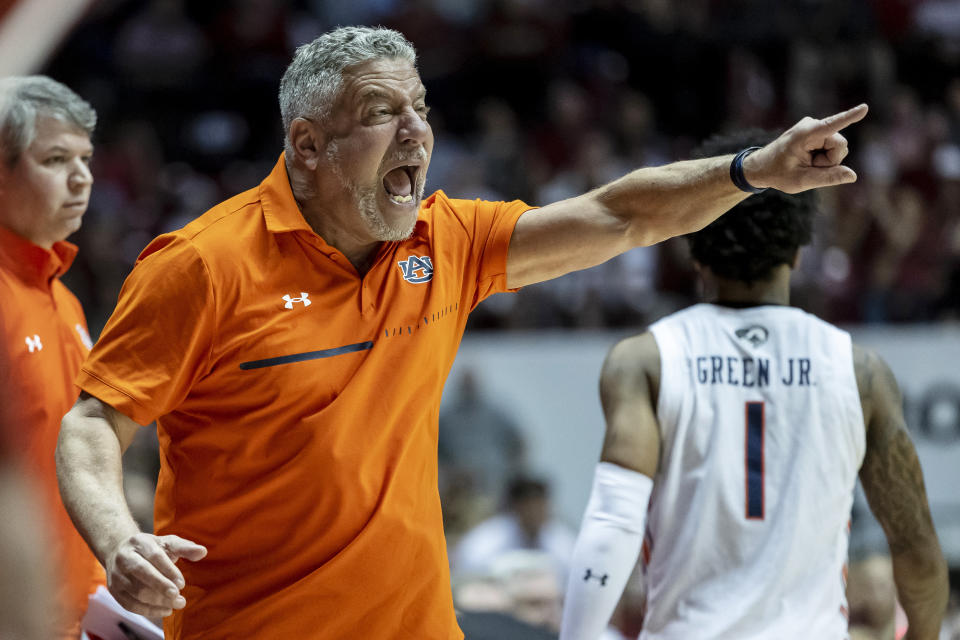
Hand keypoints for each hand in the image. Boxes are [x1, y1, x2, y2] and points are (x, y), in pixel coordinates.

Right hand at [105, 533, 206, 617]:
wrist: (120, 552)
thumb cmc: (150, 548)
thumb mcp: (167, 543)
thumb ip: (185, 547)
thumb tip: (202, 552)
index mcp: (139, 543)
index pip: (155, 556)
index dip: (169, 570)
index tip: (182, 584)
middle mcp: (124, 558)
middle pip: (142, 573)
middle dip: (162, 587)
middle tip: (179, 598)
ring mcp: (116, 575)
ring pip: (136, 591)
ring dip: (157, 601)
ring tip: (176, 604)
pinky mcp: (114, 591)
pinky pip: (130, 604)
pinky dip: (148, 610)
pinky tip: (164, 610)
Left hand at [744, 103, 868, 193]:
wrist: (762, 166)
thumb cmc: (778, 173)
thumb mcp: (801, 181)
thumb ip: (827, 178)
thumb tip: (852, 175)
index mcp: (805, 135)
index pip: (831, 126)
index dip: (849, 117)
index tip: (865, 107)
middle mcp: (812, 125)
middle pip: (840, 146)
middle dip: (830, 161)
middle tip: (808, 166)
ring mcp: (816, 126)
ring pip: (838, 147)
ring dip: (826, 161)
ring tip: (807, 163)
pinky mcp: (818, 131)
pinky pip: (833, 146)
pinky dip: (824, 157)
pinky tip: (809, 159)